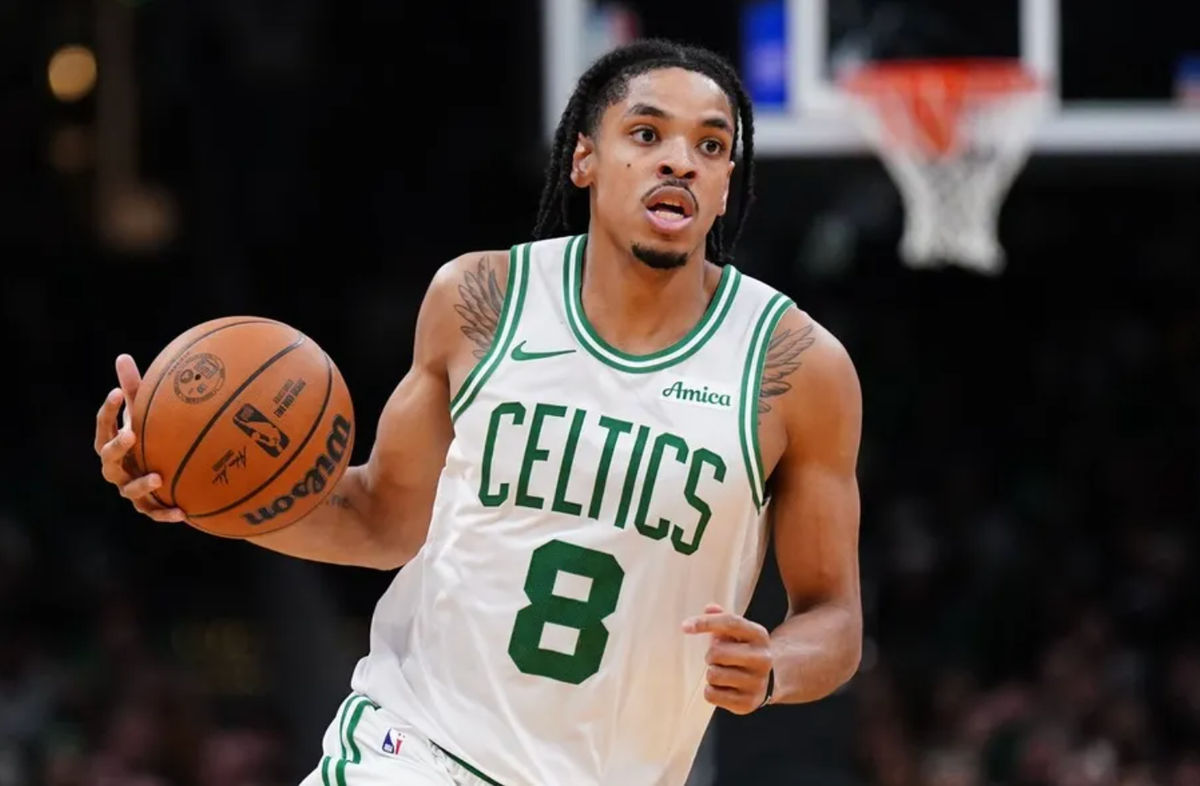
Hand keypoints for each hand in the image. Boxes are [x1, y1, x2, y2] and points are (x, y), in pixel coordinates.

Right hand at [94, 354, 185, 522]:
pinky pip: (154, 513)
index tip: (118, 392)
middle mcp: (117, 468)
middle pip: (108, 459)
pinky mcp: (148, 507)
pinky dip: (166, 513)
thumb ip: (135, 388)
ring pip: (129, 491)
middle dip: (117, 447)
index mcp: (114, 443)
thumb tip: (122, 356)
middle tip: (131, 435)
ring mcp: (130, 489)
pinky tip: (183, 512)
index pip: (103, 426)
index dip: (108, 410)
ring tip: (157, 477)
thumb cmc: (152, 436)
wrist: (166, 472)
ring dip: (141, 485)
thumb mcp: (145, 413)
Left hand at [682, 603, 772, 714]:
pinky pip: (711, 695)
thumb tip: (710, 608)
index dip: (706, 623)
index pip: (730, 623)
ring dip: (711, 673)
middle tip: (718, 658)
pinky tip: (723, 687)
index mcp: (759, 635)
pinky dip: (711, 690)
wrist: (770, 679)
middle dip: (710, 655)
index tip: (685, 626)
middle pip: (716, 653)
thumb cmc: (745, 649)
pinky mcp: (748, 703)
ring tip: (723, 672)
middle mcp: (762, 659)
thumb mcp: (738, 631)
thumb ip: (722, 618)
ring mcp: (757, 682)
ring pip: (712, 675)